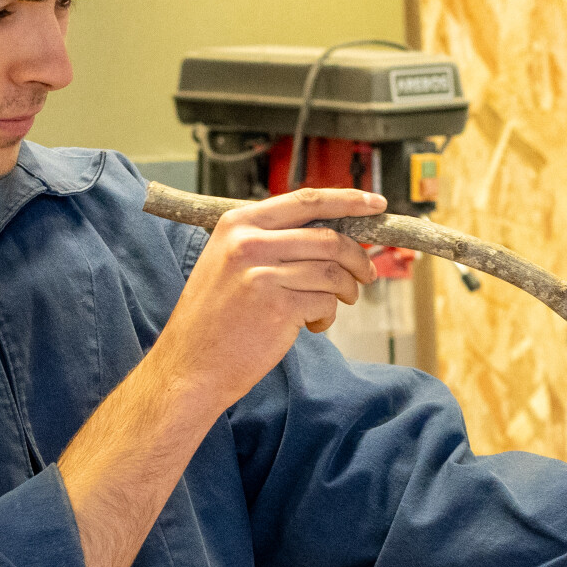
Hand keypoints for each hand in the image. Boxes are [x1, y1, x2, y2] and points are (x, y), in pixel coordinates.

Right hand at [155, 188, 383, 406]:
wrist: (191, 366)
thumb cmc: (214, 318)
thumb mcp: (229, 262)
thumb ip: (270, 241)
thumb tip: (329, 232)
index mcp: (238, 224)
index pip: (305, 201)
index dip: (348, 200)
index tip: (375, 204)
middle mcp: (249, 244)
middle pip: (329, 238)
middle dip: (358, 257)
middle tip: (366, 274)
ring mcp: (263, 275)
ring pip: (333, 272)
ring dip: (346, 290)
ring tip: (337, 303)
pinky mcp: (279, 308)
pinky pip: (326, 302)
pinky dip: (328, 316)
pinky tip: (312, 326)